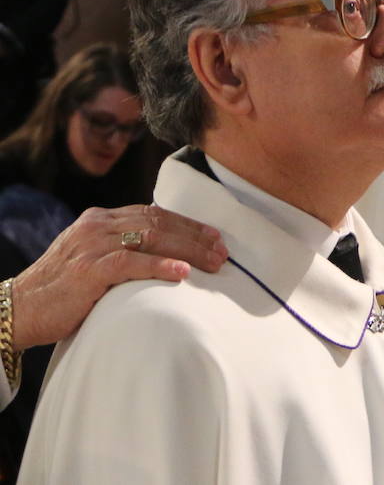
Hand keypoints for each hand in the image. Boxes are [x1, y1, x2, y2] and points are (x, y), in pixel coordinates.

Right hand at [11, 204, 227, 351]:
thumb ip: (120, 250)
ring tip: (213, 262)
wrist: (16, 311)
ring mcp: (91, 246)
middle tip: (221, 250)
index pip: (152, 213)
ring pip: (151, 238)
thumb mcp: (90, 260)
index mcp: (98, 220)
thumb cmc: (59, 292)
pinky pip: (131, 263)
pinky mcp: (87, 270)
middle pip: (157, 223)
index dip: (186, 224)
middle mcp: (96, 226)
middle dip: (194, 236)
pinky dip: (159, 266)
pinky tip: (182, 273)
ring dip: (188, 249)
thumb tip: (164, 254)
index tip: (212, 236)